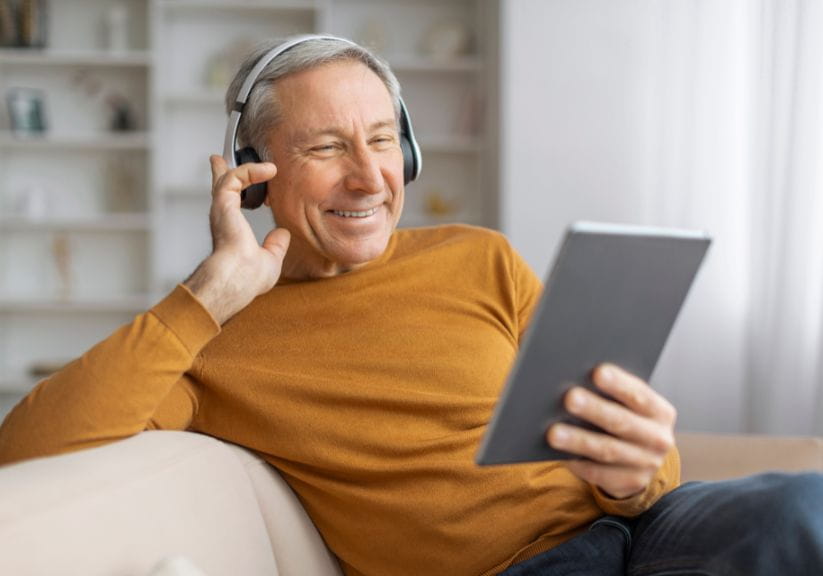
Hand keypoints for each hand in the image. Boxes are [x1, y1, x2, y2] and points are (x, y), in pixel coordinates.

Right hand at [184, 155, 290, 324]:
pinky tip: (269, 170)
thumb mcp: (269, 259)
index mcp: (230, 231)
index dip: (236, 191)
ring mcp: (221, 209)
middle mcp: (222, 218)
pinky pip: (235, 176)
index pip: (230, 207)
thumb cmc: (249, 278)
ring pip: (227, 178)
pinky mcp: (224, 202)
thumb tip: (282, 234)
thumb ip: (275, 245)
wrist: (238, 278)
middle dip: (220, 172)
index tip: (246, 184)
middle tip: (218, 160)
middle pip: (219, 188)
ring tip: (269, 167)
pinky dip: (251, 170)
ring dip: (247, 168)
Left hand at [546, 364, 676, 498]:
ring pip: (606, 450)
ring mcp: (645, 464)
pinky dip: (577, 461)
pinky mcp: (629, 483)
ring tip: (553, 432)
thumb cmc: (626, 418)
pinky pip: (597, 472)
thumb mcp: (630, 406)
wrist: (642, 460)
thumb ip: (613, 393)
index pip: (639, 395)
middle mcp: (658, 439)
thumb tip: (575, 379)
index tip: (597, 372)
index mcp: (660, 412)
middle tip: (569, 398)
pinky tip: (557, 453)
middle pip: (621, 423)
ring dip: (578, 440)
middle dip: (595, 410)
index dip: (619, 384)